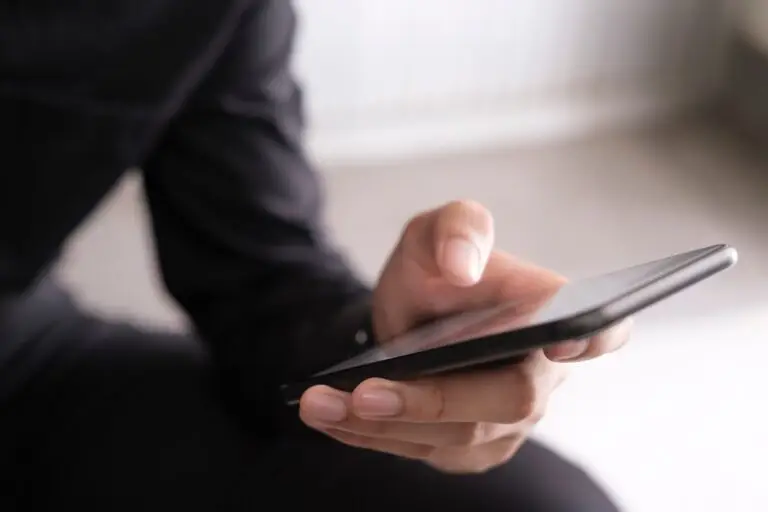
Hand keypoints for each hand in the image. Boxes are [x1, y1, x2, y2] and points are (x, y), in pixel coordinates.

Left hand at [300, 200, 631, 472]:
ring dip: (384, 423)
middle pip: (508, 401)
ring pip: (456, 436)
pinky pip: (422, 450)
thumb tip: (462, 265)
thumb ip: (456, 229)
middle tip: (367, 392)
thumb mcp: (433, 233)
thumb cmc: (433, 270)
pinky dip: (370, 435)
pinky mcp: (468, 447)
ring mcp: (506, 421)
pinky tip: (329, 416)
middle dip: (435, 400)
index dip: (595, 337)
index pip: (599, 330)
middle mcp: (540, 375)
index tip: (562, 340)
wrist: (407, 317)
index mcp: (549, 314)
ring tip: (321, 404)